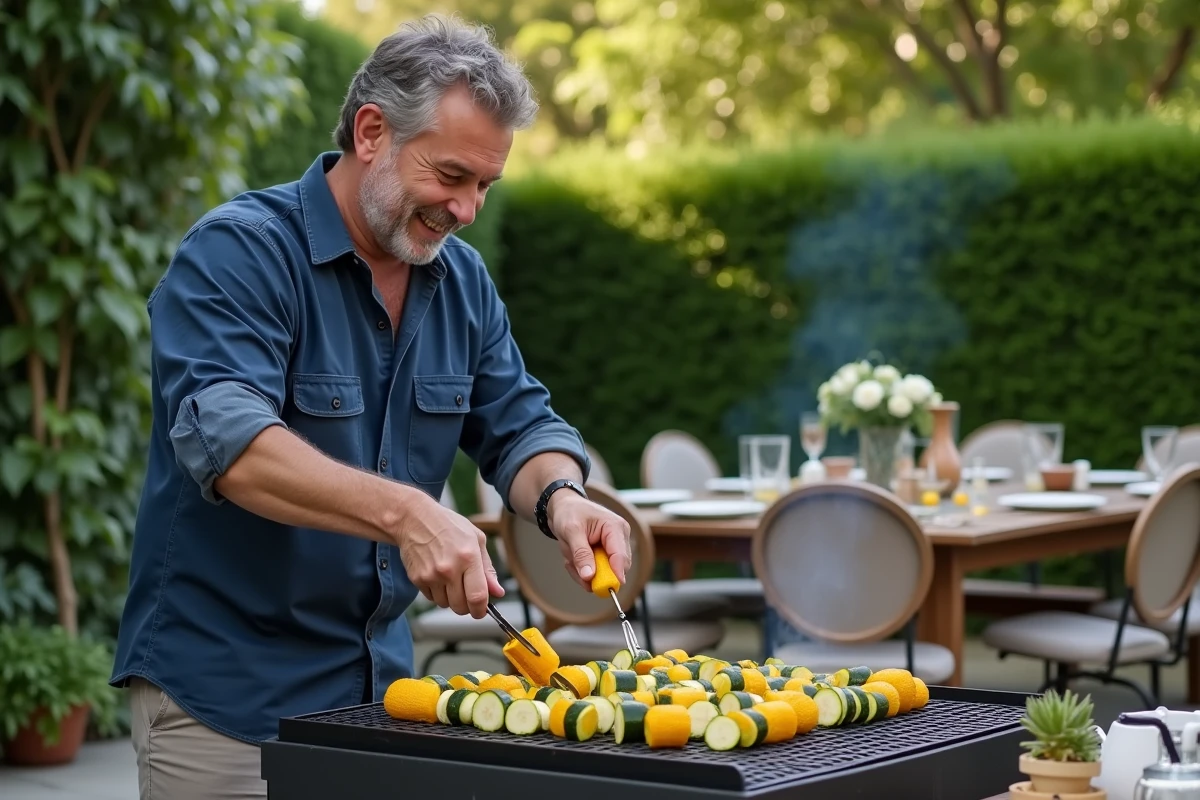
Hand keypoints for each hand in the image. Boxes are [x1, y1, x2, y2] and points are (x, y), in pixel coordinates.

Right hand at [394, 489, 503, 618]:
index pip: (477, 597)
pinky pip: (432, 599)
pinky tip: (438, 577)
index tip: (481, 611)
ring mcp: (431, 575)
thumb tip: (497, 592)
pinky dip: (437, 593)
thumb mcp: (476, 539)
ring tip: (451, 580)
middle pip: (461, 606)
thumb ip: (488, 569)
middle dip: (467, 606)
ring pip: (445, 605)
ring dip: (451, 599)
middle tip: (467, 594)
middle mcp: (449, 569)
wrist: (414, 519)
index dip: (481, 610)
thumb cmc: (448, 526)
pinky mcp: (417, 579)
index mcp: (468, 557)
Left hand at [547, 491, 631, 590]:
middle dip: (593, 573)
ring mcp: (613, 548)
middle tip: (573, 566)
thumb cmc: (569, 512)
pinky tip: (573, 558)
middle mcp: (619, 538)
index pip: (621, 555)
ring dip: (584, 572)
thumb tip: (589, 576)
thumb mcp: (571, 531)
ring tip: (570, 557)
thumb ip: (581, 554)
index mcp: (615, 527)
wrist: (564, 507)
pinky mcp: (606, 555)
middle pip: (616, 569)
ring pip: (604, 574)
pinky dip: (582, 571)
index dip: (616, 574)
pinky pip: (597, 573)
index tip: (607, 588)